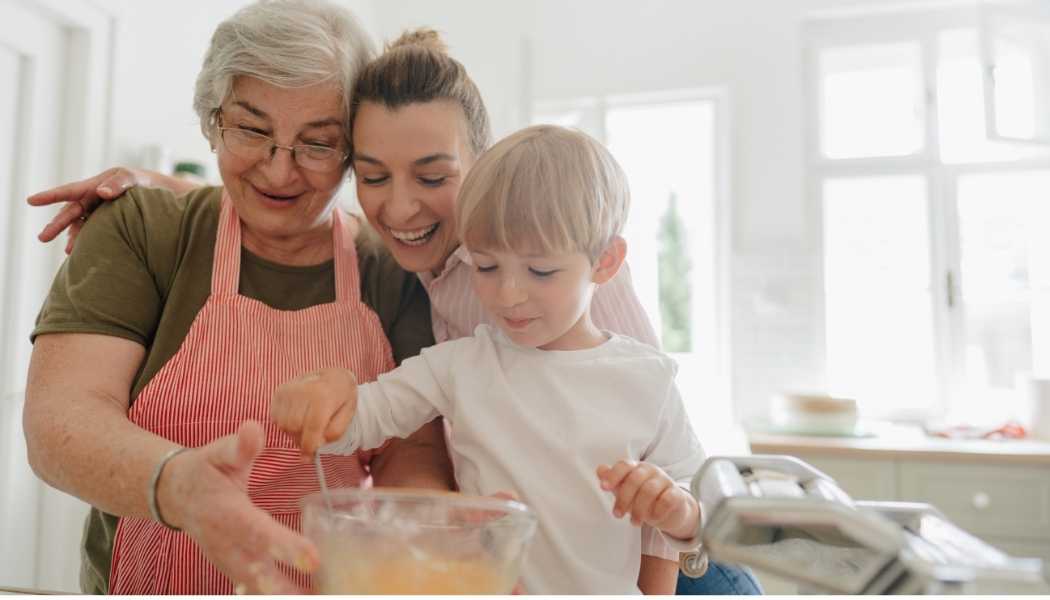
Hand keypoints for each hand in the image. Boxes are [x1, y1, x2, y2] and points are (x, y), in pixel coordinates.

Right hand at [26, 167, 152, 253]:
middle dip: (56, 226)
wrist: (155, 193)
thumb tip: (102, 192)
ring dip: (73, 237)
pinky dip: (87, 241)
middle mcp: (91, 200)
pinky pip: (92, 232)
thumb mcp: (131, 178)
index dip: (50, 196)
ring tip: (69, 252)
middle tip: (42, 238)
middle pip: (70, 213)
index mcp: (93, 186)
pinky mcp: (105, 222)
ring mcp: (96, 212)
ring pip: (79, 226)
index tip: (30, 200)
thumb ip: (118, 183)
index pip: (68, 191)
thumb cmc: (141, 182)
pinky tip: (83, 252)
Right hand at [157, 420, 318, 592]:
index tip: (313, 559)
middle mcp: (225, 544)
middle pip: (258, 572)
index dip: (285, 547)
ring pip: (256, 586)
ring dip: (286, 594)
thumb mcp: (218, 452)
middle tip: (317, 593)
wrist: (175, 493)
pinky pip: (255, 587)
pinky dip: (278, 593)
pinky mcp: (232, 568)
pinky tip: (308, 595)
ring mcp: (226, 561)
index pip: (259, 533)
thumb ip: (239, 445)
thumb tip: (253, 429)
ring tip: (320, 597)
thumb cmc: (203, 470)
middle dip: (286, 587)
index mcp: (226, 514)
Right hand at [270, 367, 357, 458]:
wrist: (333, 375)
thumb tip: (316, 447)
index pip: (311, 427)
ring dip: (294, 431)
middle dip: (302, 438)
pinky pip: (277, 418)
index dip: (309, 446)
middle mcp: (302, 390)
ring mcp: (288, 389)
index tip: (308, 458)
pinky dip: (286, 423)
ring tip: (306, 423)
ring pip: (283, 424)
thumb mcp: (349, 413)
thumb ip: (335, 432)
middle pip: (294, 427)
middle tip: (312, 436)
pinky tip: (298, 416)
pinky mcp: (279, 391)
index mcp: (323, 395)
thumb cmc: (343, 396)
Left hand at [596, 460, 698, 539]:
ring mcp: (665, 481)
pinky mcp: (677, 494)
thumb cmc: (644, 499)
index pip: (624, 465)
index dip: (613, 475)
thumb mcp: (626, 492)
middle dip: (623, 498)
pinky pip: (667, 500)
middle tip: (617, 515)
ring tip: (634, 522)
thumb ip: (613, 481)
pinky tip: (653, 520)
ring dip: (639, 509)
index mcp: (637, 468)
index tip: (603, 488)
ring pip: (649, 490)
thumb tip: (600, 469)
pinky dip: (657, 512)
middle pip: (635, 479)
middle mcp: (651, 471)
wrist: (671, 511)